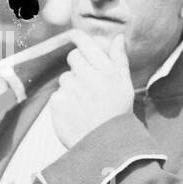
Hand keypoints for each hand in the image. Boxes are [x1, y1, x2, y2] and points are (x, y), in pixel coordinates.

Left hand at [47, 31, 133, 147]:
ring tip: (84, 105)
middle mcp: (90, 78)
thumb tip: (118, 37)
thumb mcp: (125, 85)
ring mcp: (72, 90)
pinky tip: (76, 114)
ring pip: (65, 78)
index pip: (87, 45)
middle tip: (87, 84)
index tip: (75, 36)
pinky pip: (57, 95)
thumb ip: (119, 59)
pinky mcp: (58, 103)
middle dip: (78, 67)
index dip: (79, 38)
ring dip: (72, 87)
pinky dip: (64, 103)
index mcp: (107, 72)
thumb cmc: (117, 113)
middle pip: (73, 58)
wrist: (108, 147)